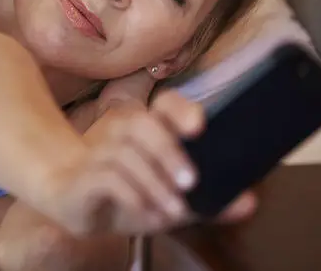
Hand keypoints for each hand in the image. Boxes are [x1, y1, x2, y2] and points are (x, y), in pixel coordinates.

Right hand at [43, 90, 255, 236]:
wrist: (71, 201)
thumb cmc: (125, 194)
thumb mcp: (171, 199)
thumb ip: (210, 202)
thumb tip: (249, 202)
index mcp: (146, 127)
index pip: (164, 103)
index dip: (181, 110)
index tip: (198, 128)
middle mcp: (120, 132)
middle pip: (141, 125)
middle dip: (168, 150)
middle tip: (191, 182)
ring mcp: (98, 152)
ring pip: (125, 154)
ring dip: (154, 182)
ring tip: (174, 210)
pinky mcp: (83, 177)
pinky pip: (107, 178)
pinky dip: (132, 197)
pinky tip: (149, 216)